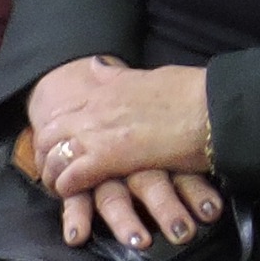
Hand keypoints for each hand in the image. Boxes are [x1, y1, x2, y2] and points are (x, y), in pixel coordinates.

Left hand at [22, 55, 216, 225]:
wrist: (214, 107)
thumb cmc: (194, 92)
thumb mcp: (150, 76)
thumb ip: (120, 76)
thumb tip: (98, 66)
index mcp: (108, 88)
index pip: (65, 108)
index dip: (56, 128)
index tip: (58, 142)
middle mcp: (97, 108)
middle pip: (50, 131)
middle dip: (46, 151)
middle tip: (51, 167)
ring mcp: (100, 131)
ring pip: (54, 154)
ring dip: (52, 171)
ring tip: (57, 185)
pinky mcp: (109, 157)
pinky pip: (71, 176)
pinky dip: (66, 187)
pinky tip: (70, 194)